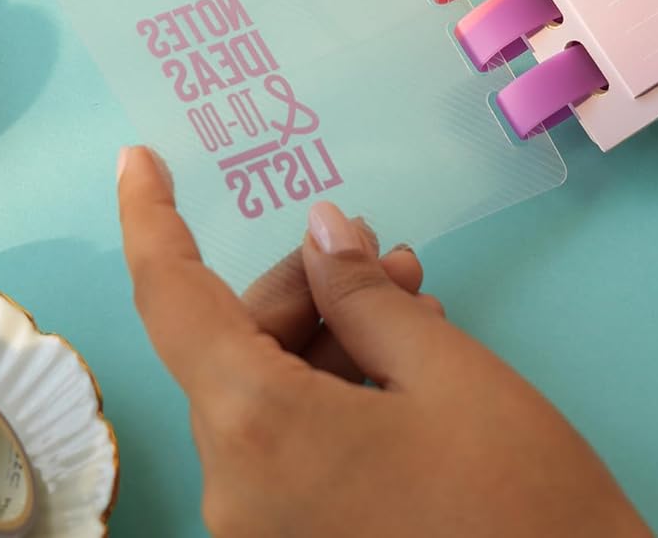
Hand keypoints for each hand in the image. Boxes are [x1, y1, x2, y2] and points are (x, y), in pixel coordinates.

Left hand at [118, 147, 648, 537]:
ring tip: (416, 308)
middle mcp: (234, 492)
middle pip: (232, 348)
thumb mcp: (446, 372)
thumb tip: (322, 235)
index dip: (150, 220)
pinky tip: (404, 368)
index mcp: (256, 431)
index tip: (139, 157)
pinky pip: (287, 450)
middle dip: (306, 289)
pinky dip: (331, 396)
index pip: (172, 300)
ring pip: (262, 398)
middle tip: (391, 256)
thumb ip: (365, 296)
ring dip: (329, 342)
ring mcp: (260, 535)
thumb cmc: (519, 496)